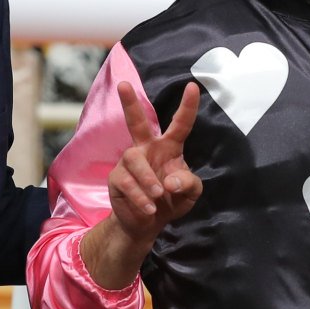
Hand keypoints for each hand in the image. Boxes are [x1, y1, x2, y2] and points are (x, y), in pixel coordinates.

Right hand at [81, 83, 201, 288]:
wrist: (147, 223)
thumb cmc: (171, 201)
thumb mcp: (190, 194)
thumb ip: (188, 184)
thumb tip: (169, 181)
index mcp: (169, 148)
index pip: (180, 125)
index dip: (187, 106)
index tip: (192, 86)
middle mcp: (147, 149)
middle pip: (136, 122)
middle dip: (130, 103)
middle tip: (123, 85)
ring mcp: (129, 163)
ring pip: (134, 158)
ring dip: (147, 178)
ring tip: (158, 196)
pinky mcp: (117, 179)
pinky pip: (127, 182)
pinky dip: (140, 196)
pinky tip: (148, 208)